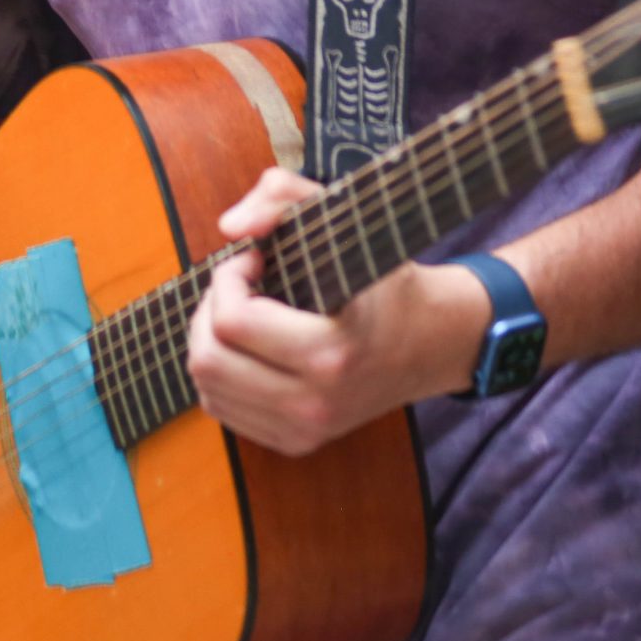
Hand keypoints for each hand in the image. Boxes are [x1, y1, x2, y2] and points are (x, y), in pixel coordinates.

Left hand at [185, 167, 481, 455]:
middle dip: (209, 309)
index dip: (227, 278)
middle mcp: (316, 402)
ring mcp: (305, 430)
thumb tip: (228, 226)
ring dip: (209, 340)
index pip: (233, 321)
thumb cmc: (386, 279)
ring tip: (242, 313)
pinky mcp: (296, 442)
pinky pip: (222, 410)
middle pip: (208, 359)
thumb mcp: (350, 220)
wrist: (433, 344)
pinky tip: (246, 346)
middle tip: (239, 285)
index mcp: (331, 351)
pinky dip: (219, 373)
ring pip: (207, 387)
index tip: (254, 259)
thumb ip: (284, 197)